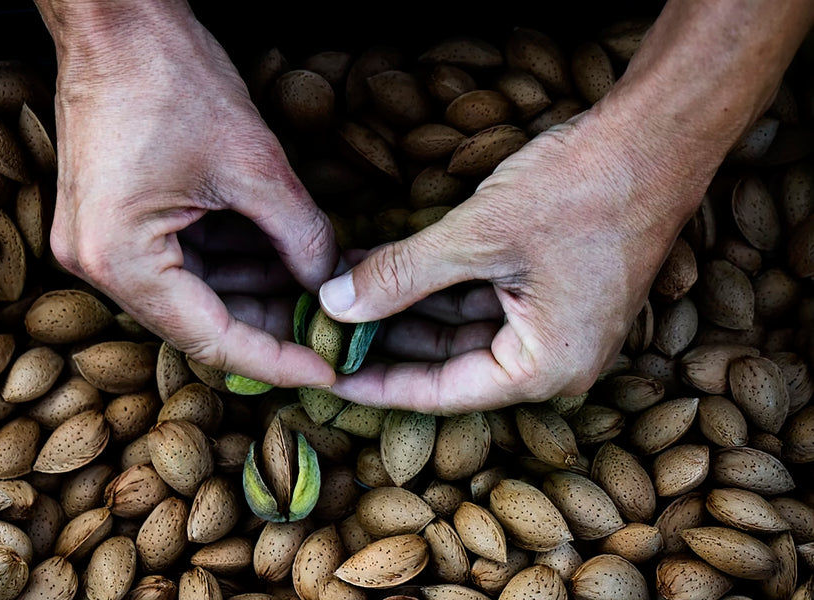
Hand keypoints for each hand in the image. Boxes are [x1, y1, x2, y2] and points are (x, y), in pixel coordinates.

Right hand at [47, 10, 337, 387]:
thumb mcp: (254, 165)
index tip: (327, 371)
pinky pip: (185, 260)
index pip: (212, 339)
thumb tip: (330, 283)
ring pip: (197, 292)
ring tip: (317, 290)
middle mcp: (101, 264)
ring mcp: (104, 242)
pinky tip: (282, 259)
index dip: (277, 361)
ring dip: (257, 290)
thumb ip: (300, 236)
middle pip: (202, 320)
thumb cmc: (169, 78)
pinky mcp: (118, 220)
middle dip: (272, 323)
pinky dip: (234, 260)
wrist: (115, 17)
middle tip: (331, 327)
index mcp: (122, 261)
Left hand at [319, 106, 711, 412]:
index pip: (440, 391)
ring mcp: (551, 322)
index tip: (325, 374)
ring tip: (341, 286)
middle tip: (321, 326)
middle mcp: (551, 357)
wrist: (658, 137)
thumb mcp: (478, 237)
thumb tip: (334, 303)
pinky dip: (431, 281)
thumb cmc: (585, 191)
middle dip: (383, 337)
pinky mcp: (548, 289)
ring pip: (456, 325)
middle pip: (446, 361)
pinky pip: (476, 297)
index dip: (376, 382)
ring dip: (401, 303)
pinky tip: (381, 263)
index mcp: (545, 368)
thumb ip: (402, 275)